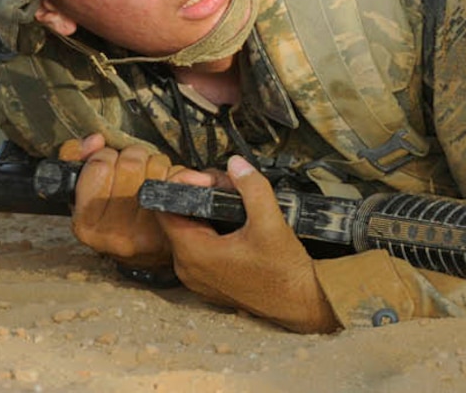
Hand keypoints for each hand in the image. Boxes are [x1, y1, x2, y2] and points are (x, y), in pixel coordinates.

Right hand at [60, 133, 181, 269]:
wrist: (144, 256)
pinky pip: (176, 178)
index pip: (99, 166)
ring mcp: (145, 231)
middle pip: (130, 163)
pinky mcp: (172, 225)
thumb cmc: (111, 217)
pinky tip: (164, 185)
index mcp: (86, 224)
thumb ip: (76, 159)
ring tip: (147, 176)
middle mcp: (113, 232)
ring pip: (155, 166)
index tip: (108, 161)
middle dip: (132, 155)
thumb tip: (94, 141)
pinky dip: (173, 173)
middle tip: (132, 166)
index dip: (105, 155)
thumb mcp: (82, 193)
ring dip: (153, 162)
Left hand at [158, 157, 335, 333]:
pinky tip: (236, 225)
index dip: (183, 188)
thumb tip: (236, 164)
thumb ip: (252, 188)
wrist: (299, 302)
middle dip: (199, 197)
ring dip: (206, 213)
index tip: (209, 180)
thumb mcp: (270, 222)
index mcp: (194, 254)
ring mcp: (197, 278)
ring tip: (235, 204)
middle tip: (227, 186)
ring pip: (189, 232)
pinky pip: (199, 248)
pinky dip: (212, 231)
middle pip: (178, 219)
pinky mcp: (209, 281)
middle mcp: (188, 269)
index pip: (166, 211)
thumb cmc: (284, 271)